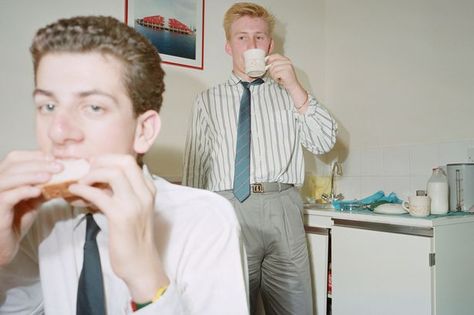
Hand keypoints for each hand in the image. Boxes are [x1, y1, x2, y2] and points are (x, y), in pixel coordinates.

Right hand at [0, 151, 61, 264]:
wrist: (6, 243)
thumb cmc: (17, 219)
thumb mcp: (33, 198)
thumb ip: (44, 185)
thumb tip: (64, 174)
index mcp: (4, 176)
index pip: (15, 158)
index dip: (35, 156)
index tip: (55, 159)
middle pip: (13, 165)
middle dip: (38, 164)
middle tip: (59, 167)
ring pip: (8, 178)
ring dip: (31, 175)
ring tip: (50, 177)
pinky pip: (7, 197)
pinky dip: (23, 191)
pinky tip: (38, 191)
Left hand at [69, 154, 168, 301]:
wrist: (141, 264)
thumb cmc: (134, 239)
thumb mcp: (133, 210)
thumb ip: (120, 194)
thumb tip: (96, 182)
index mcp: (149, 190)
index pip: (130, 162)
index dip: (108, 159)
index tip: (94, 166)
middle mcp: (144, 194)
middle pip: (124, 161)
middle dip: (101, 161)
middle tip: (86, 171)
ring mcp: (134, 204)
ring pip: (113, 173)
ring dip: (91, 175)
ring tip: (80, 182)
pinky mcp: (121, 216)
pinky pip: (99, 195)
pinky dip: (83, 190)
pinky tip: (74, 193)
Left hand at [266, 54, 308, 111]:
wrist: (293, 86)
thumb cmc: (287, 79)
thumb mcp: (282, 69)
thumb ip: (276, 64)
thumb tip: (266, 61)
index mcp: (286, 60)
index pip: (275, 55)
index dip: (269, 58)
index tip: (266, 62)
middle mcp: (287, 62)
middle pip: (273, 63)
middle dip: (271, 70)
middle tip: (275, 75)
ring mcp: (287, 67)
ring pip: (273, 69)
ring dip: (273, 75)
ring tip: (278, 78)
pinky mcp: (285, 72)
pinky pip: (275, 74)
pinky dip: (276, 78)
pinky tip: (280, 80)